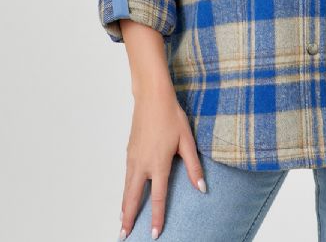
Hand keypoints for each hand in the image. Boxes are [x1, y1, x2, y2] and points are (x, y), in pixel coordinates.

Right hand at [119, 79, 205, 238]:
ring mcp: (133, 158)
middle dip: (128, 218)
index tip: (154, 233)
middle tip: (123, 235)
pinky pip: (126, 177)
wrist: (152, 97)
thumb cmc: (171, 116)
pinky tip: (126, 195)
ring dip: (124, 206)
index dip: (156, 217)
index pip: (157, 197)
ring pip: (126, 188)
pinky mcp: (129, 152)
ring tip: (123, 221)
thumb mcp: (187, 141)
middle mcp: (142, 164)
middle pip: (132, 198)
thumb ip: (193, 167)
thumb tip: (202, 188)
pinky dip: (124, 191)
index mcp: (158, 163)